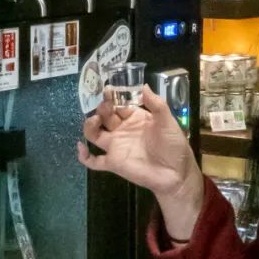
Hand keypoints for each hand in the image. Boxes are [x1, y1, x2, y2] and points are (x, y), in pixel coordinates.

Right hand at [78, 85, 203, 238]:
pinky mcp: (113, 163)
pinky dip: (84, 156)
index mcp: (135, 118)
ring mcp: (116, 146)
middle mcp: (122, 130)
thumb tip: (143, 85)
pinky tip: (81, 147)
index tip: (107, 89)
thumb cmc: (173, 145)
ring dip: (90, 125)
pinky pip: (94, 161)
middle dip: (101, 108)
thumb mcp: (167, 121)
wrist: (177, 173)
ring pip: (94, 134)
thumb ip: (156, 104)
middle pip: (104, 116)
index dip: (112, 97)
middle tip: (104, 105)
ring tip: (95, 120)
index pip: (118, 104)